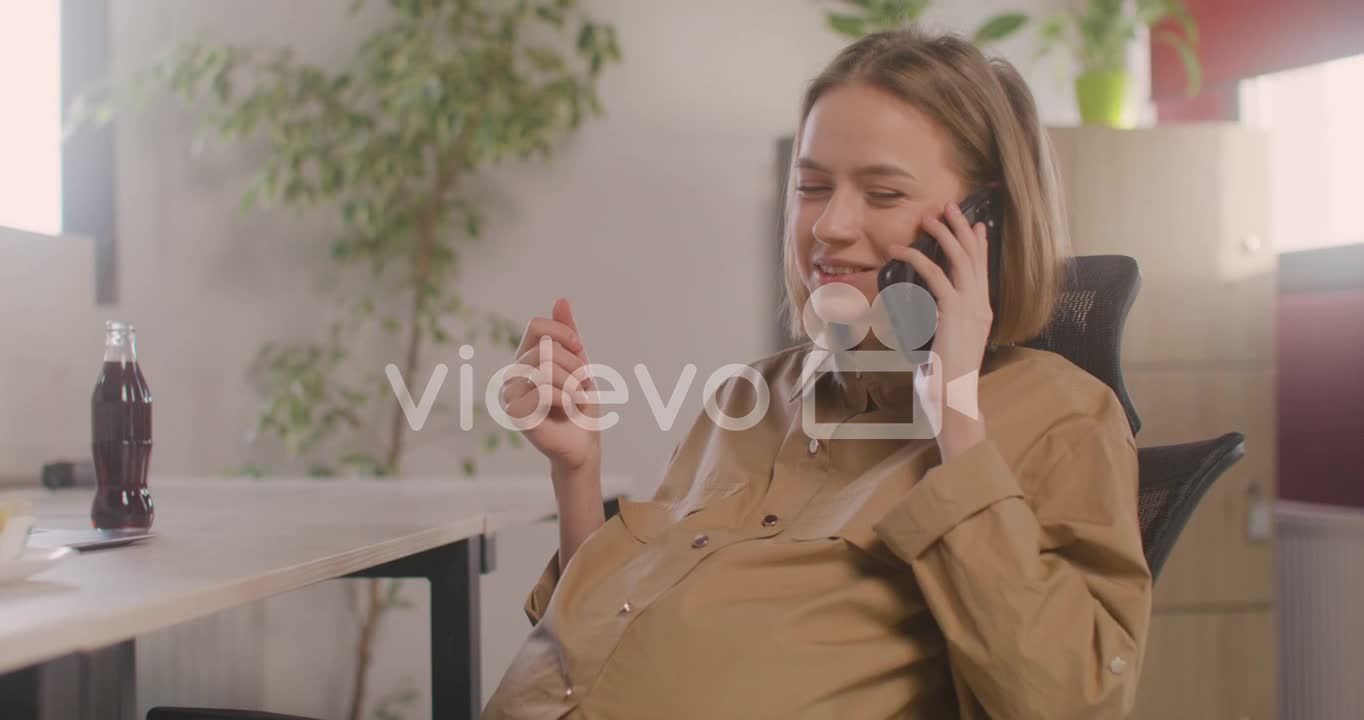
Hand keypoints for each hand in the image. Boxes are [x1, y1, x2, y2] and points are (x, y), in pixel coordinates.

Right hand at [501, 298, 602, 475]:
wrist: (583, 443)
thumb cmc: (579, 405)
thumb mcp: (578, 362)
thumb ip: (567, 333)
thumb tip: (561, 299)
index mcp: (524, 358)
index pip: (536, 325)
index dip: (562, 333)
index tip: (579, 348)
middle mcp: (513, 374)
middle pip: (546, 349)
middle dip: (575, 366)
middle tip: (580, 385)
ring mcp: (511, 394)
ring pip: (547, 369)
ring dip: (573, 385)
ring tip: (574, 400)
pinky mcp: (516, 414)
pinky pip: (545, 391)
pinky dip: (567, 399)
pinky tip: (567, 411)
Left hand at [887, 200, 990, 461]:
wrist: (955, 396)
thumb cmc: (947, 377)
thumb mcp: (948, 344)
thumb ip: (944, 325)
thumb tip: (929, 312)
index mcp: (982, 312)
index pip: (984, 270)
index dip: (980, 245)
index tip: (977, 225)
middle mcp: (981, 305)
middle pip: (975, 256)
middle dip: (962, 228)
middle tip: (949, 207)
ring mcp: (970, 307)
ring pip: (960, 259)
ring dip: (944, 234)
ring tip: (928, 218)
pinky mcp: (953, 312)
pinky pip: (936, 276)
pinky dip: (918, 259)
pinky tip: (902, 251)